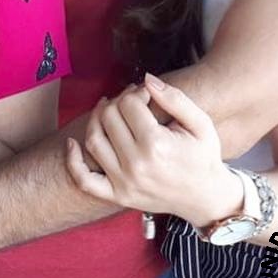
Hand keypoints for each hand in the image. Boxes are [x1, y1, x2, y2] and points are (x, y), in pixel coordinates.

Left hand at [65, 74, 241, 226]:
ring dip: (96, 120)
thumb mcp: (200, 123)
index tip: (146, 95)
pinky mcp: (117, 196)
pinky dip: (73, 161)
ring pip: (94, 140)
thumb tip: (147, 79)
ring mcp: (124, 183)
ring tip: (109, 111)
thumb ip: (174, 98)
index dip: (136, 92)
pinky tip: (73, 143)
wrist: (205, 198)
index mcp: (157, 145)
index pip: (129, 104)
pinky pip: (84, 180)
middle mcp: (136, 165)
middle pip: (109, 118)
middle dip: (118, 102)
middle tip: (130, 102)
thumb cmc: (203, 156)